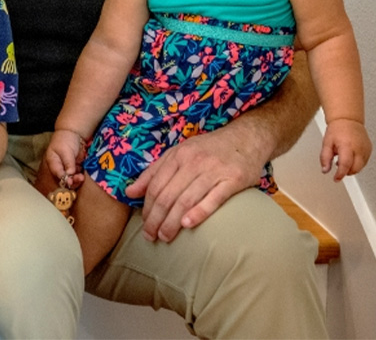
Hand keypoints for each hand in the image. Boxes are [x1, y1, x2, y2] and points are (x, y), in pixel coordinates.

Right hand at [45, 129, 85, 188]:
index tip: (70, 182)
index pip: (57, 173)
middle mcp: (60, 167)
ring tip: (81, 177)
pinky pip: (77, 175)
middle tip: (78, 179)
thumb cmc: (66, 139)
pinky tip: (83, 176)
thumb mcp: (66, 150)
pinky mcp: (76, 167)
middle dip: (71, 181)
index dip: (63, 179)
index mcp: (53, 162)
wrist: (74, 133)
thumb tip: (70, 174)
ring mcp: (68, 168)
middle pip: (64, 178)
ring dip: (76, 180)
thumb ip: (68, 163)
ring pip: (71, 178)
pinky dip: (80, 177)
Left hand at [125, 126, 265, 242]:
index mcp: (178, 155)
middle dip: (156, 219)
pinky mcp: (233, 180)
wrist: (246, 138)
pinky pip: (213, 199)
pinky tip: (187, 225)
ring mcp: (213, 170)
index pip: (156, 185)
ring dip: (172, 222)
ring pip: (186, 199)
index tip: (144, 224)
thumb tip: (130, 192)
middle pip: (168, 195)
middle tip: (150, 237)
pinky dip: (199, 212)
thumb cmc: (208, 149)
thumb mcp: (178, 153)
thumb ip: (154, 172)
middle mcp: (194, 161)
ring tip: (165, 237)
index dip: (147, 207)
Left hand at [320, 118, 371, 180]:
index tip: (336, 178)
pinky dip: (357, 163)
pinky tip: (351, 157)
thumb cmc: (337, 129)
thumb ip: (325, 158)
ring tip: (344, 159)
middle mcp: (358, 148)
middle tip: (339, 169)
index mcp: (347, 146)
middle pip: (355, 168)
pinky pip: (364, 162)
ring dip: (352, 168)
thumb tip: (325, 170)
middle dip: (346, 172)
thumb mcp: (326, 143)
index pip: (345, 165)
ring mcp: (366, 149)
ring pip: (361, 167)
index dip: (340, 174)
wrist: (348, 119)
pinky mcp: (370, 149)